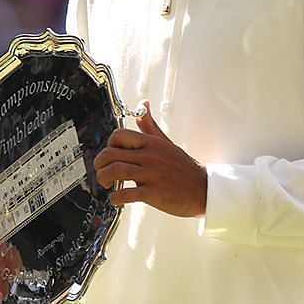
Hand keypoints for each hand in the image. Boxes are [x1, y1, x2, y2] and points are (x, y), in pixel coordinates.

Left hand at [93, 104, 207, 216]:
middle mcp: (149, 156)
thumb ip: (150, 126)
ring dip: (103, 179)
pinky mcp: (153, 193)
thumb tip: (143, 105)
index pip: (118, 135)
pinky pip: (126, 194)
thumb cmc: (184, 168)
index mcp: (151, 143)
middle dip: (99, 164)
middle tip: (102, 172)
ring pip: (114, 171)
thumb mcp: (166, 142)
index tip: (110, 156)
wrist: (204, 189)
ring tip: (106, 184)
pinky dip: (115, 197)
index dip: (108, 145)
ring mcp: (151, 175)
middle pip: (110, 154)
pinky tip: (117, 198)